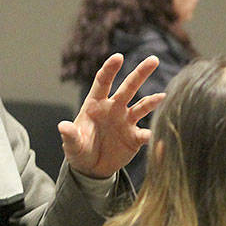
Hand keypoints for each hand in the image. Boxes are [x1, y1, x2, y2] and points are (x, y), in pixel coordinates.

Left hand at [60, 53, 165, 178]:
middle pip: (129, 87)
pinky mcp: (135, 137)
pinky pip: (146, 134)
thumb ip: (70, 135)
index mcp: (96, 104)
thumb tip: (63, 126)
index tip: (118, 57)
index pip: (103, 82)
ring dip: (153, 101)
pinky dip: (153, 134)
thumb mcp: (72, 144)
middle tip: (154, 60)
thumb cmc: (79, 150)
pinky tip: (159, 133)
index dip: (110, 69)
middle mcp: (114, 108)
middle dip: (140, 73)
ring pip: (142, 106)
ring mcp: (126, 121)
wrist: (92, 168)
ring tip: (162, 97)